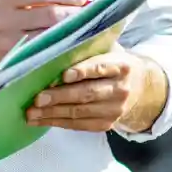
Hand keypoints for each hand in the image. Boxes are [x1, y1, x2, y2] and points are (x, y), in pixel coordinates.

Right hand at [0, 0, 89, 68]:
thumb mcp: (8, 4)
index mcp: (4, 0)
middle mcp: (5, 20)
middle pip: (50, 14)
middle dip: (74, 14)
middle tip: (86, 16)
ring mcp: (10, 44)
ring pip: (51, 36)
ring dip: (72, 32)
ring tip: (82, 29)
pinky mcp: (16, 62)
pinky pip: (46, 53)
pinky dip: (63, 48)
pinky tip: (72, 45)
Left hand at [26, 46, 163, 132]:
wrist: (139, 87)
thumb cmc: (111, 64)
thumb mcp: (107, 51)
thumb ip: (85, 49)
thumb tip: (50, 45)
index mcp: (121, 66)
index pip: (100, 68)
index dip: (82, 71)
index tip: (64, 75)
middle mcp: (120, 89)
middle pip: (87, 93)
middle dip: (60, 97)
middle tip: (38, 99)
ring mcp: (114, 109)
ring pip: (80, 112)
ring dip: (52, 113)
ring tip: (31, 113)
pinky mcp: (106, 124)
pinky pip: (78, 125)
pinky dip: (56, 123)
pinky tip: (39, 120)